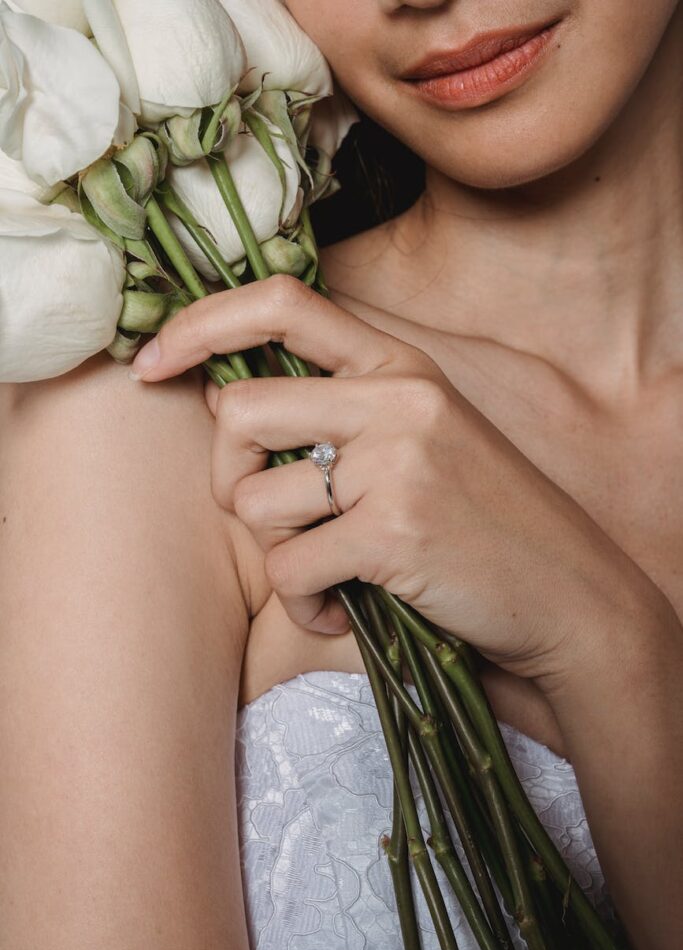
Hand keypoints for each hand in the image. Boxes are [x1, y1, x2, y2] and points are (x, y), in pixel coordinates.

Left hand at [129, 275, 659, 690]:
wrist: (567, 593)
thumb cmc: (483, 519)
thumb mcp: (425, 437)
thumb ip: (340, 409)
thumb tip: (227, 403)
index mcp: (400, 366)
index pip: (281, 302)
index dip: (200, 323)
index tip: (154, 361)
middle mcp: (395, 399)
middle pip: (239, 412)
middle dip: (228, 479)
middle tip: (269, 516)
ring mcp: (396, 463)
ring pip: (256, 502)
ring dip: (278, 553)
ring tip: (328, 574)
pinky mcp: (393, 532)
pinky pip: (291, 571)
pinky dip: (306, 606)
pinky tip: (345, 611)